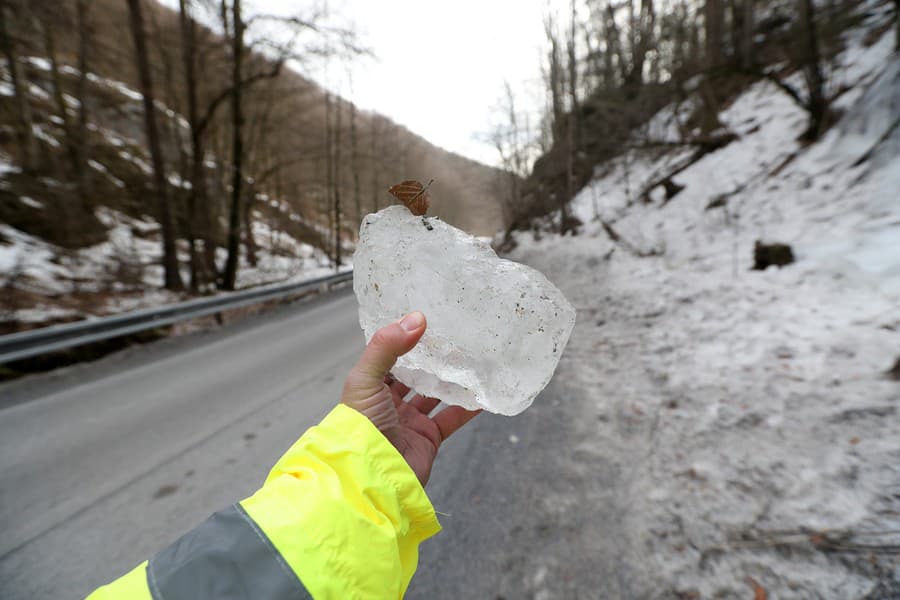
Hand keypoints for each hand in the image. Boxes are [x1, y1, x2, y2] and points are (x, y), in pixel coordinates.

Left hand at [341, 312, 480, 484]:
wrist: (373, 476)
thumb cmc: (361, 426)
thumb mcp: (366, 379)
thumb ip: (387, 347)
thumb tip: (417, 318)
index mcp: (371, 387)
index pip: (390, 357)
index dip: (405, 341)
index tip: (427, 321)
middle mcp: (390, 403)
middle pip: (416, 374)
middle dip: (433, 359)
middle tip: (455, 337)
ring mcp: (411, 421)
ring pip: (436, 394)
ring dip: (452, 379)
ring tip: (472, 358)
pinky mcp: (429, 438)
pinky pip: (453, 417)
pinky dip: (468, 406)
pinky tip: (482, 391)